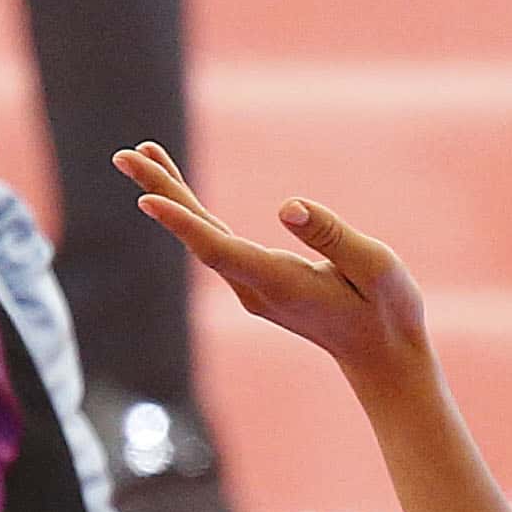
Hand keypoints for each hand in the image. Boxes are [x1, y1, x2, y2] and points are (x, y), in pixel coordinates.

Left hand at [113, 142, 433, 396]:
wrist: (382, 357)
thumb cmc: (387, 310)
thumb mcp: (375, 267)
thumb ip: (331, 236)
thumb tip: (286, 206)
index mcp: (281, 283)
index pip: (219, 249)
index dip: (182, 223)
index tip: (145, 198)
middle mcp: (255, 288)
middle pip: (197, 237)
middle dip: (161, 192)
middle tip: (124, 156)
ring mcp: (251, 287)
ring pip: (200, 236)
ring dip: (170, 194)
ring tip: (139, 155)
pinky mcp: (255, 281)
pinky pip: (212, 240)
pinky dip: (190, 209)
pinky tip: (174, 188)